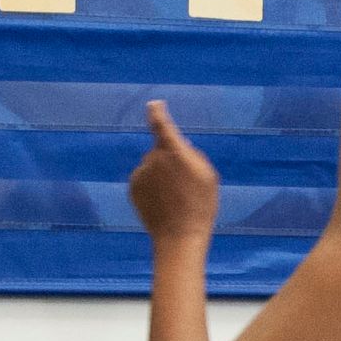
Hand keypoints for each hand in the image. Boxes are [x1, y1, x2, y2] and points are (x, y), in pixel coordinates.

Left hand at [127, 100, 218, 244]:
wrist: (179, 235)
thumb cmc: (200, 204)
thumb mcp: (208, 175)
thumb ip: (192, 155)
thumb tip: (178, 146)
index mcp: (174, 152)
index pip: (162, 126)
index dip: (157, 113)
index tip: (154, 104)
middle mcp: (154, 158)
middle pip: (160, 150)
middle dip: (169, 159)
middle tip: (184, 184)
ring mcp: (141, 173)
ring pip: (151, 166)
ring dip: (160, 174)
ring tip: (174, 197)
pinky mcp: (133, 187)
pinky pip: (143, 179)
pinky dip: (151, 187)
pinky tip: (163, 203)